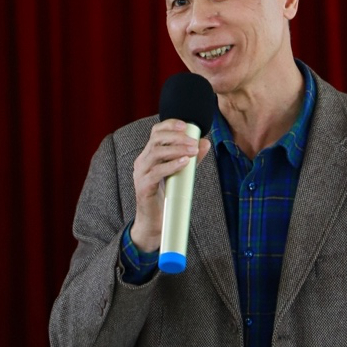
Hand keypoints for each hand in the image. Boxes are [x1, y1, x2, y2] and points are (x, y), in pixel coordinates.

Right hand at [131, 119, 210, 251]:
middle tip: (194, 142)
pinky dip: (171, 165)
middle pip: (156, 139)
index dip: (169, 125)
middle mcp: (142, 161)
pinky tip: (184, 163)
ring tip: (192, 151)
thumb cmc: (167, 195)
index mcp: (149, 155)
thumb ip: (191, 158)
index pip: (156, 132)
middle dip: (177, 137)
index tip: (185, 124)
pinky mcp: (143, 186)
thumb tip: (205, 143)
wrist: (155, 221)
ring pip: (156, 153)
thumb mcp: (181, 172)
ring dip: (176, 149)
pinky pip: (156, 172)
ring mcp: (140, 173)